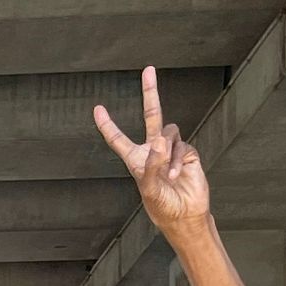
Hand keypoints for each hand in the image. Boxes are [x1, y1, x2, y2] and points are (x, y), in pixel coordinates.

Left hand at [94, 67, 211, 237]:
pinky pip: (181, 146)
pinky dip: (177, 161)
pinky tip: (176, 176)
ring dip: (166, 153)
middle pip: (152, 114)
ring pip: (168, 132)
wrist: (186, 215)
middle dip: (150, 92)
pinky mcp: (187, 152)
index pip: (118, 139)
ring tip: (168, 176)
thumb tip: (160, 140)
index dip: (108, 125)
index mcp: (136, 159)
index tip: (97, 109)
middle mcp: (153, 150)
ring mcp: (171, 149)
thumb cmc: (162, 206)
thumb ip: (151, 164)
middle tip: (148, 69)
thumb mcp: (149, 189)